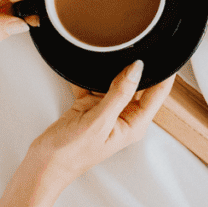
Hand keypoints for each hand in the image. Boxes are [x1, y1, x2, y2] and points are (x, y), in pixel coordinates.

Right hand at [0, 61, 174, 206]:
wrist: (42, 164)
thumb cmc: (70, 154)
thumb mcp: (98, 122)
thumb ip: (119, 93)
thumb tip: (137, 69)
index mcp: (134, 123)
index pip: (158, 92)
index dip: (165, 72)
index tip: (166, 50)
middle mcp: (124, 115)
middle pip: (138, 83)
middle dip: (136, 65)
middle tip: (136, 42)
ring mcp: (107, 110)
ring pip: (115, 80)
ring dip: (111, 67)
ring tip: (110, 49)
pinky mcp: (90, 105)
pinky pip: (94, 83)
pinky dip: (89, 75)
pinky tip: (86, 64)